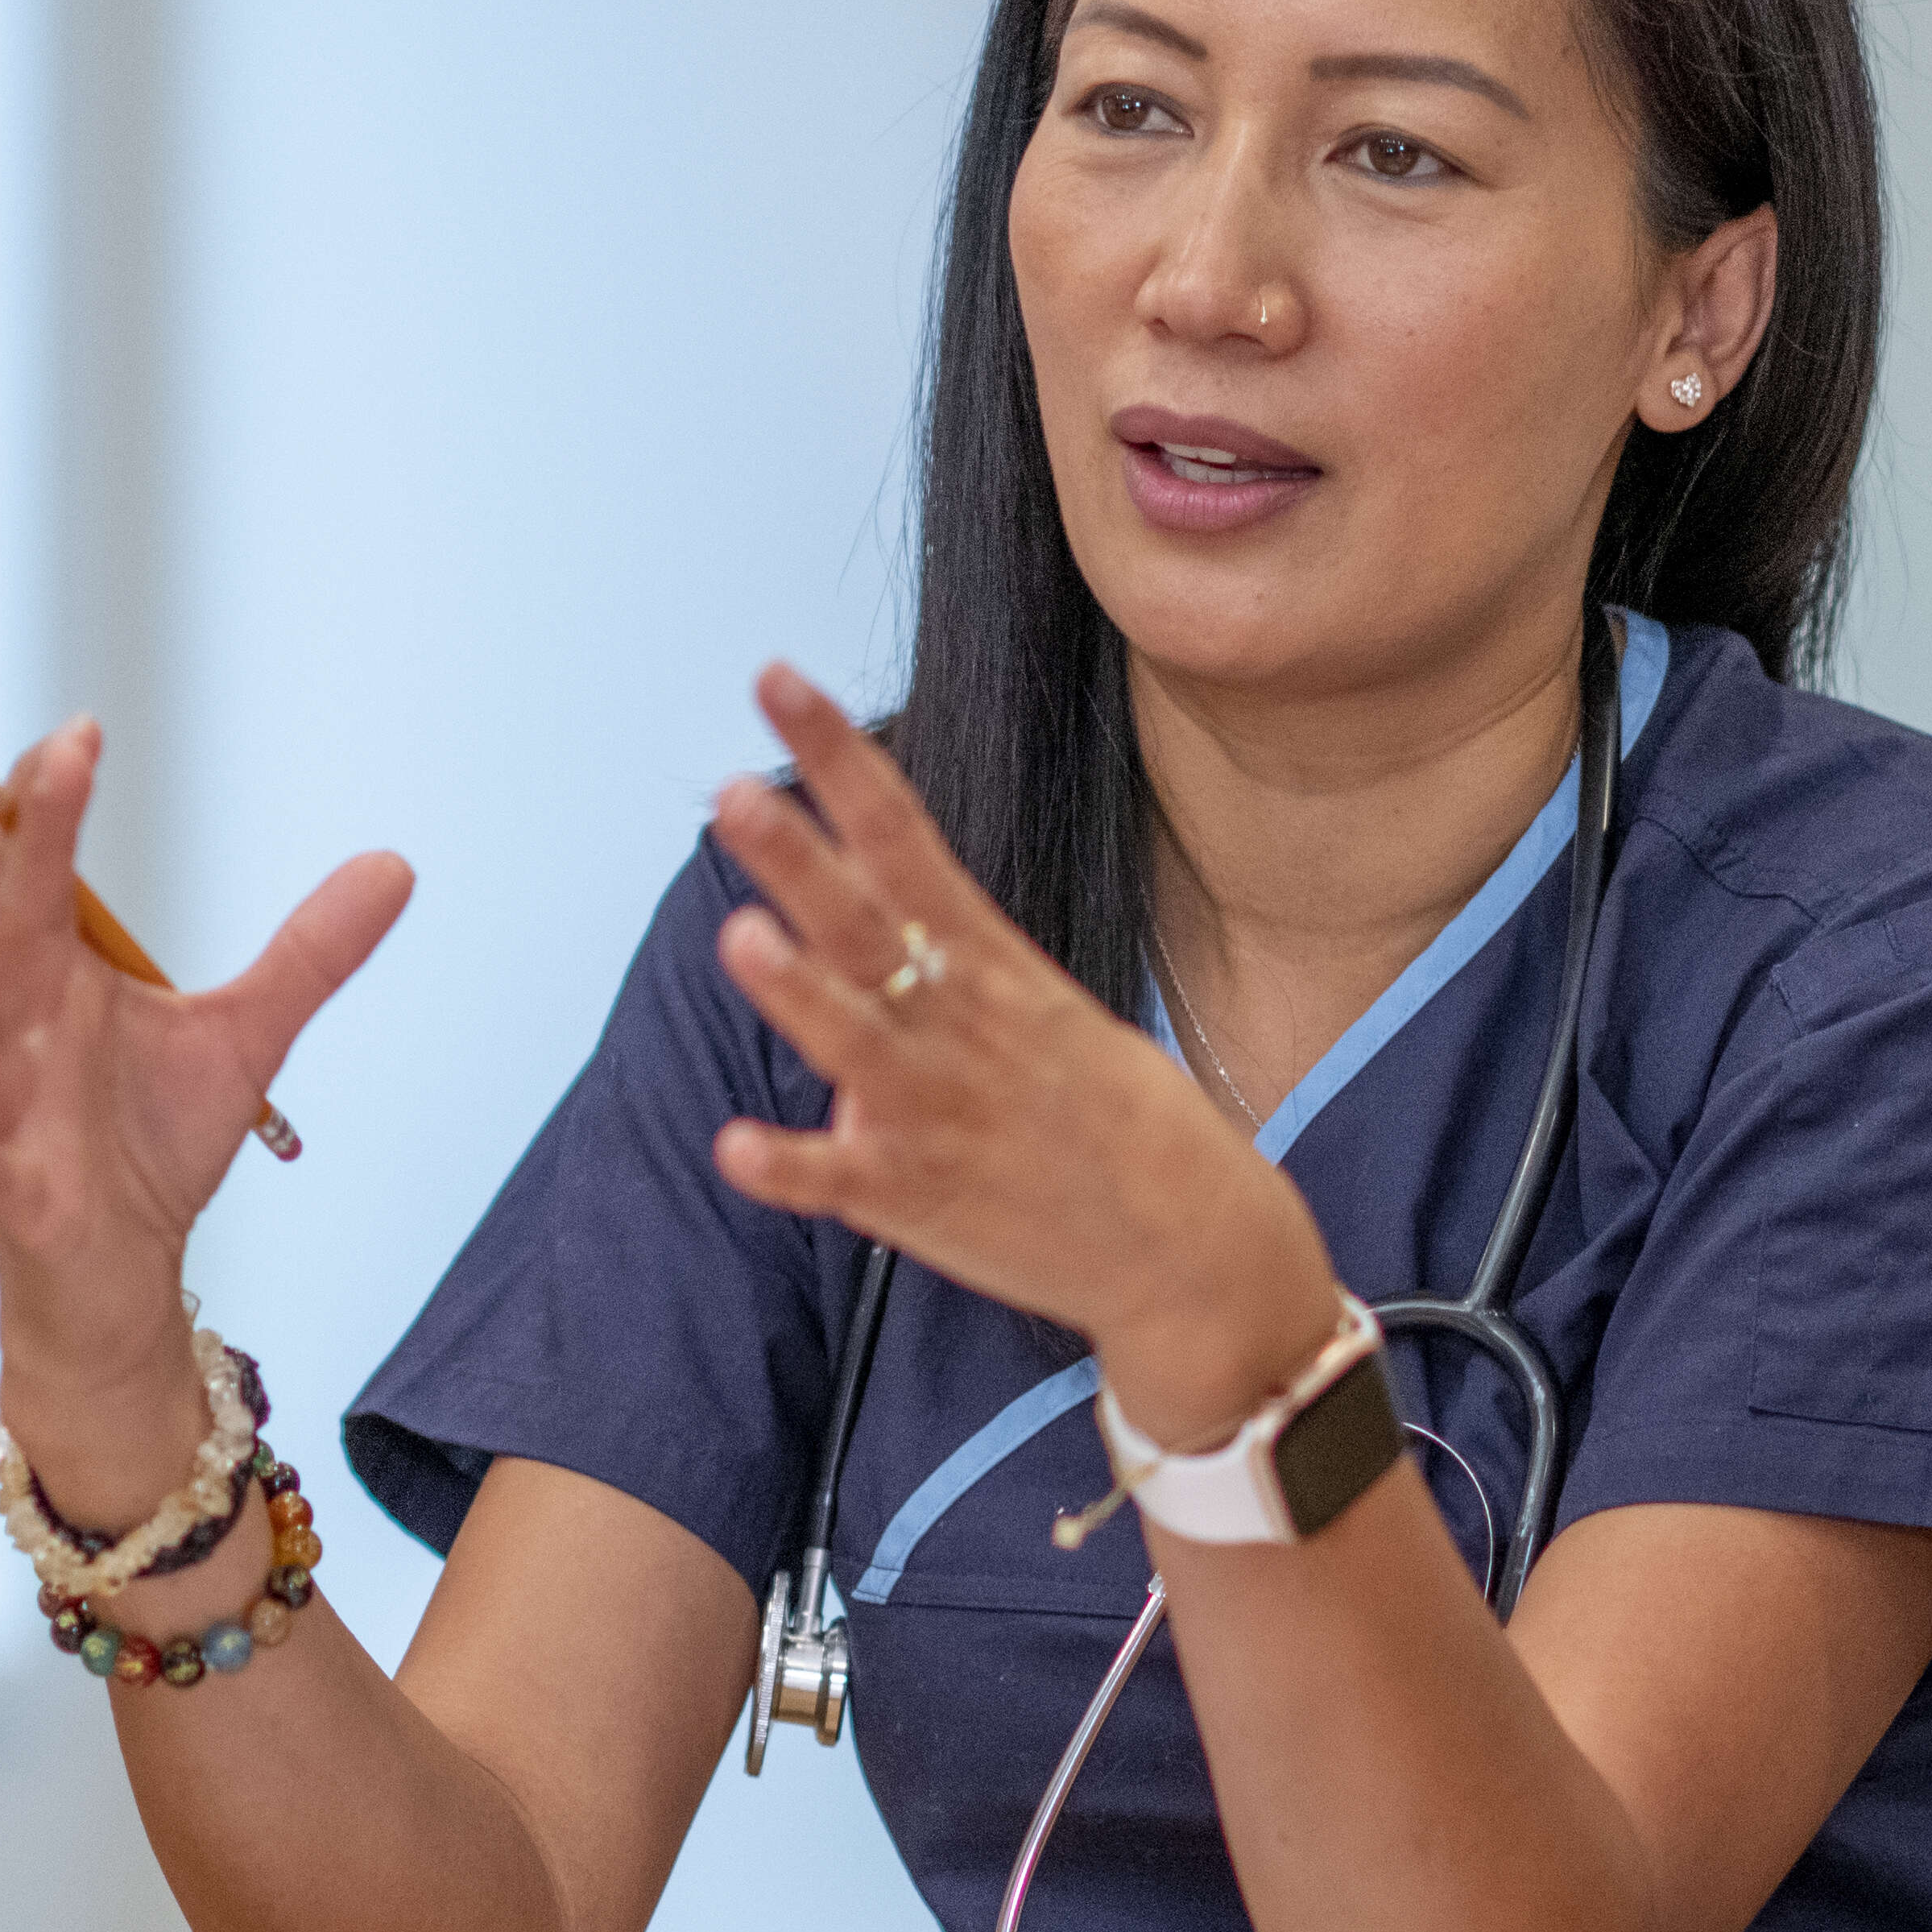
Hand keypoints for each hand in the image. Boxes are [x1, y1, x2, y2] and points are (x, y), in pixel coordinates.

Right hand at [0, 718, 407, 1497]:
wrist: (119, 1271)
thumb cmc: (152, 1142)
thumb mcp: (246, 1035)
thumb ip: (309, 953)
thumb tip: (396, 865)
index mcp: (61, 978)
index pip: (37, 870)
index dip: (48, 802)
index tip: (84, 732)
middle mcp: (23, 1031)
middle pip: (7, 926)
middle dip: (24, 848)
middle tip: (52, 767)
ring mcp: (12, 1113)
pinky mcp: (20, 1198)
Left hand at [694, 666, 1323, 1425]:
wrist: (1196, 1251)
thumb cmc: (1121, 1126)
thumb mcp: (1050, 1018)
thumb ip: (947, 978)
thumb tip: (863, 953)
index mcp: (989, 963)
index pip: (901, 830)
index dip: (835, 755)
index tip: (778, 680)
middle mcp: (956, 1023)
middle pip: (867, 921)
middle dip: (801, 856)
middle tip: (735, 792)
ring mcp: (936, 1110)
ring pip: (853, 1037)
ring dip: (798, 990)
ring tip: (741, 936)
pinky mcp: (919, 1198)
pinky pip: (839, 1179)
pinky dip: (788, 1164)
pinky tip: (735, 1146)